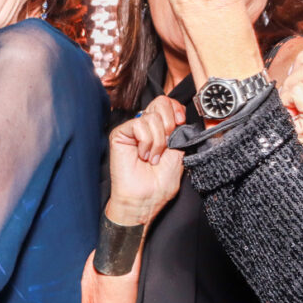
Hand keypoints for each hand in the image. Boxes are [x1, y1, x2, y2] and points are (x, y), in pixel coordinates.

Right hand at [106, 96, 186, 225]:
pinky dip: (146, 142)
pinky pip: (139, 125)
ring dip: (158, 141)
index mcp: (161, 129)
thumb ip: (180, 133)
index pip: (169, 104)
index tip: (181, 123)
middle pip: (161, 102)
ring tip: (153, 158)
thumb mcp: (179, 154)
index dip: (177, 110)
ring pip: (152, 117)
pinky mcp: (120, 134)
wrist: (145, 199)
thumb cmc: (160, 183)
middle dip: (169, 124)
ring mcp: (133, 129)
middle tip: (167, 145)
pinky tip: (143, 155)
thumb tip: (181, 117)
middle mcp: (147, 126)